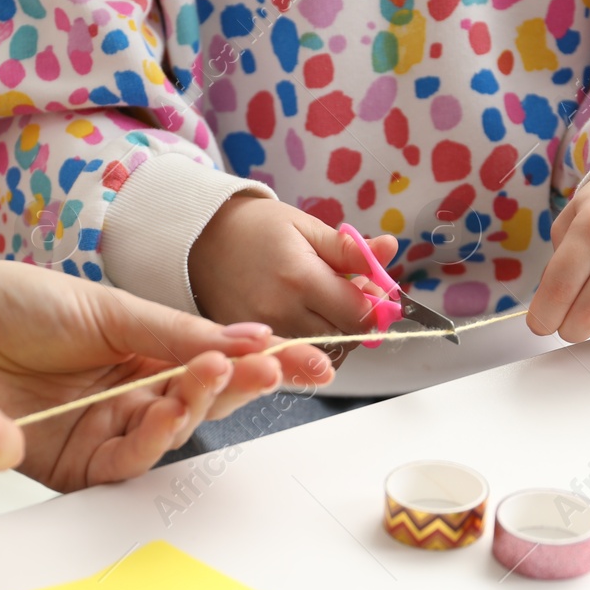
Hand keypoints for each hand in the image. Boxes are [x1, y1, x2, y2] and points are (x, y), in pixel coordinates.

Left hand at [0, 261, 335, 490]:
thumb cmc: (2, 304)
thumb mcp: (102, 307)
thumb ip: (174, 333)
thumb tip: (250, 339)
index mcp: (133, 345)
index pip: (210, 358)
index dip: (258, 359)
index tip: (307, 356)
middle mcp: (121, 391)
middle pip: (200, 399)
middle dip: (243, 384)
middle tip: (279, 366)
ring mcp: (98, 430)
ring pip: (171, 433)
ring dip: (199, 405)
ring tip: (214, 371)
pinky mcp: (71, 466)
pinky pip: (127, 464)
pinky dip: (155, 437)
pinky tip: (168, 404)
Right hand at [189, 196, 394, 350]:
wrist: (200, 241)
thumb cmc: (256, 229)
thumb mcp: (305, 227)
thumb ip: (349, 248)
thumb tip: (390, 249)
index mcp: (300, 278)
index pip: (360, 314)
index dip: (375, 305)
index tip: (370, 289)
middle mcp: (281, 313)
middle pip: (346, 339)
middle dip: (356, 322)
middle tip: (346, 296)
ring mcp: (263, 335)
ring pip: (324, 355)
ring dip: (335, 338)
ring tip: (323, 308)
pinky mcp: (248, 348)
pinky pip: (295, 362)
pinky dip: (309, 350)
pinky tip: (305, 324)